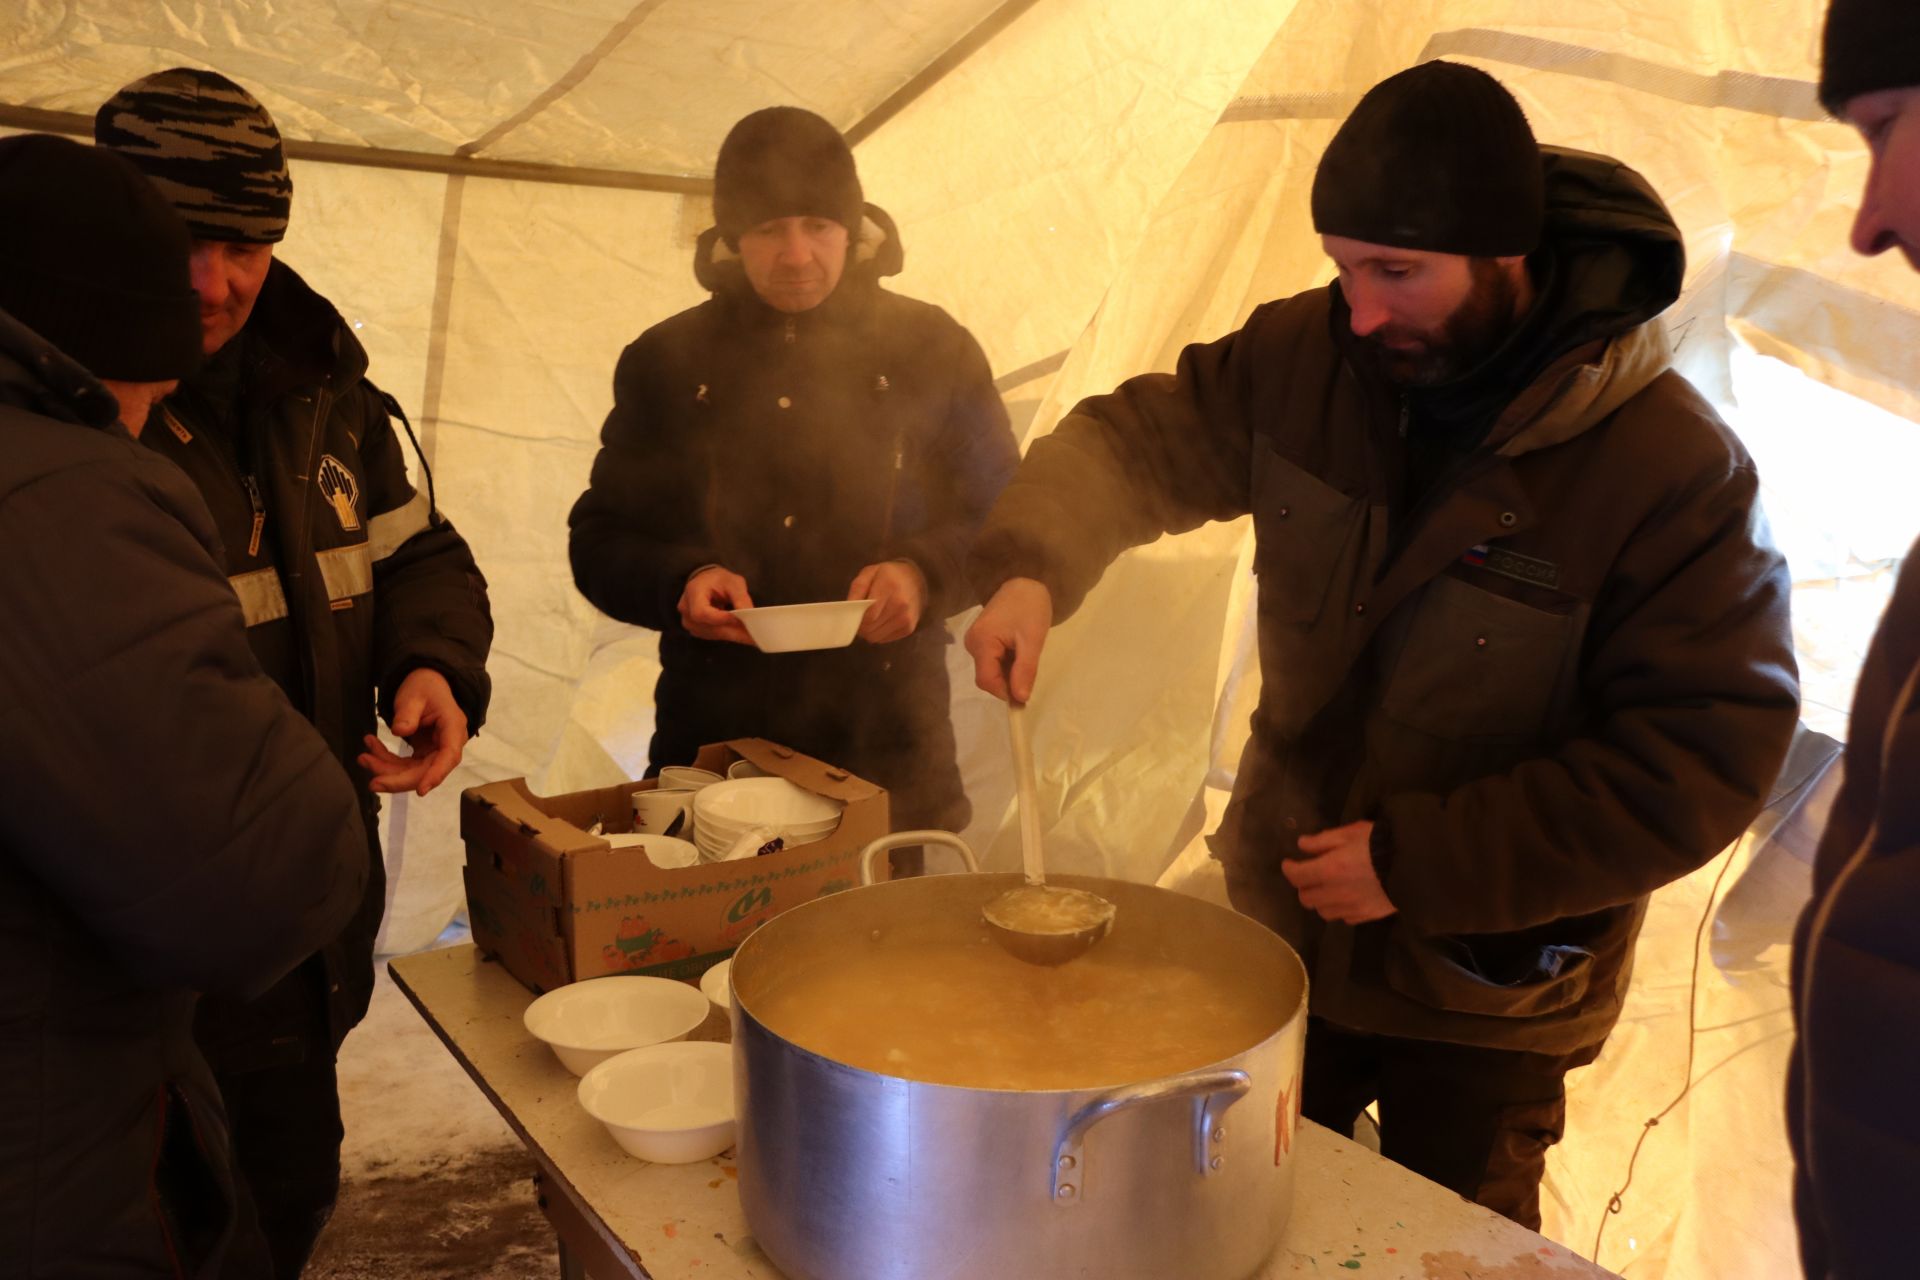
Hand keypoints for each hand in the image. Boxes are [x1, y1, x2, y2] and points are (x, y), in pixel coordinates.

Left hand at [358, 668, 468, 796]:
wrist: (425, 684)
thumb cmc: (424, 686)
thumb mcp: (414, 695)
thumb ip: (408, 712)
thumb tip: (400, 732)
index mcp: (453, 728)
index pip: (448, 757)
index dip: (436, 775)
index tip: (421, 791)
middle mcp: (447, 744)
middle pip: (426, 771)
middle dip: (398, 779)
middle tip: (372, 782)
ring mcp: (434, 751)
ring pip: (412, 772)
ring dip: (386, 769)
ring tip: (363, 758)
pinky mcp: (422, 754)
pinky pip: (404, 766)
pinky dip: (385, 761)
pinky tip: (371, 749)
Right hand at [678, 566, 755, 643]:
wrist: (707, 582)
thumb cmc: (719, 580)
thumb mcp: (733, 582)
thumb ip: (740, 597)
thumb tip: (749, 615)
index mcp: (693, 592)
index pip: (701, 612)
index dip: (721, 619)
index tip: (740, 620)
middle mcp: (686, 609)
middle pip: (708, 627)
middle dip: (733, 632)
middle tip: (753, 637)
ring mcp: (689, 621)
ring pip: (711, 634)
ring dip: (732, 635)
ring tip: (751, 636)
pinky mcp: (696, 629)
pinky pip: (712, 636)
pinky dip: (728, 635)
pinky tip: (741, 634)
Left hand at [849, 560, 925, 643]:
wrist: (915, 579)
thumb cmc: (888, 575)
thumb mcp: (869, 573)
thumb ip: (857, 588)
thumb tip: (848, 609)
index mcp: (889, 587)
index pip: (868, 615)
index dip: (857, 618)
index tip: (854, 614)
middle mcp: (901, 604)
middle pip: (871, 628)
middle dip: (861, 626)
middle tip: (859, 618)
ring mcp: (906, 618)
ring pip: (876, 637)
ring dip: (868, 631)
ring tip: (869, 619)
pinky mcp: (909, 628)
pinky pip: (884, 639)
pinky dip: (878, 633)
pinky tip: (880, 621)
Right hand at [964, 577, 1052, 703]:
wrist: (1024, 582)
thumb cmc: (1030, 607)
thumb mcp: (1032, 640)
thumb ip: (1025, 670)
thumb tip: (1020, 699)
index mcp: (981, 642)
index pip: (987, 680)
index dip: (1004, 693)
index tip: (1025, 697)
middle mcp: (971, 643)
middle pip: (987, 677)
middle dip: (1008, 682)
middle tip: (1030, 675)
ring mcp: (974, 641)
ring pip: (989, 671)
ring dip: (1008, 673)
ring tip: (1025, 659)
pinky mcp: (980, 640)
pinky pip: (991, 661)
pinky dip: (1005, 664)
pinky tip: (1018, 654)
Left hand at [1280, 820, 1395, 924]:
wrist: (1414, 865)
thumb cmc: (1379, 843)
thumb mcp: (1350, 833)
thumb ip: (1323, 840)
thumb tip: (1302, 845)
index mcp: (1328, 870)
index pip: (1297, 876)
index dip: (1289, 869)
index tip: (1288, 863)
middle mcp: (1335, 893)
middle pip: (1306, 899)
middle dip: (1304, 887)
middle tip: (1310, 875)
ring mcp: (1350, 908)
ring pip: (1323, 912)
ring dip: (1321, 900)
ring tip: (1328, 888)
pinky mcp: (1366, 916)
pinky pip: (1344, 918)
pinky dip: (1340, 909)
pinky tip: (1347, 898)